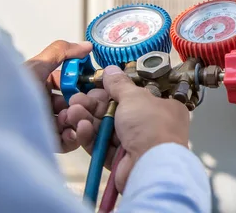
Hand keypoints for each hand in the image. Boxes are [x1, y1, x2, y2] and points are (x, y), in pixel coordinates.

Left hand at [24, 40, 92, 151]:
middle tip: (82, 103)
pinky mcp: (45, 142)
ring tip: (73, 117)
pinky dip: (73, 136)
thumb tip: (86, 45)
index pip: (67, 82)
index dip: (80, 82)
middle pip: (73, 102)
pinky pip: (67, 141)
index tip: (90, 83)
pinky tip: (71, 131)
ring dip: (78, 118)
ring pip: (72, 121)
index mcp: (39, 84)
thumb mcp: (36, 67)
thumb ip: (61, 53)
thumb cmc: (10, 94)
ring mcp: (45, 124)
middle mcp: (43, 104)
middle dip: (81, 102)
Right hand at [65, 65, 189, 191]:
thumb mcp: (134, 97)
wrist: (151, 165)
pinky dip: (92, 137)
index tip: (96, 87)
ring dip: (88, 120)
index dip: (113, 91)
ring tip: (73, 113)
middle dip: (94, 106)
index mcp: (162, 108)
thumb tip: (110, 70)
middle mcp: (151, 126)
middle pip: (117, 113)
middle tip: (76, 100)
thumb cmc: (150, 125)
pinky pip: (104, 147)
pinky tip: (81, 128)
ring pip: (107, 130)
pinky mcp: (122, 162)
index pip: (134, 96)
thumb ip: (119, 84)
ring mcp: (136, 145)